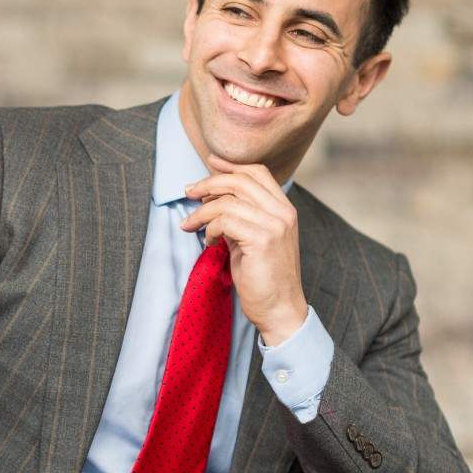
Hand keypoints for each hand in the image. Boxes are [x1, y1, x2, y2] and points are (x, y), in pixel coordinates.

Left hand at [182, 156, 306, 344]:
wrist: (280, 310)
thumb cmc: (263, 279)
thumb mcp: (251, 240)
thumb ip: (239, 217)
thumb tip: (211, 199)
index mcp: (284, 210)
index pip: (258, 173)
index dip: (231, 165)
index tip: (209, 162)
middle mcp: (283, 213)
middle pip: (240, 180)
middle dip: (208, 183)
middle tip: (188, 192)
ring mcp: (275, 225)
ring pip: (228, 201)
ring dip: (201, 212)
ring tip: (190, 225)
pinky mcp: (262, 240)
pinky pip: (224, 221)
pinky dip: (209, 230)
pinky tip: (208, 243)